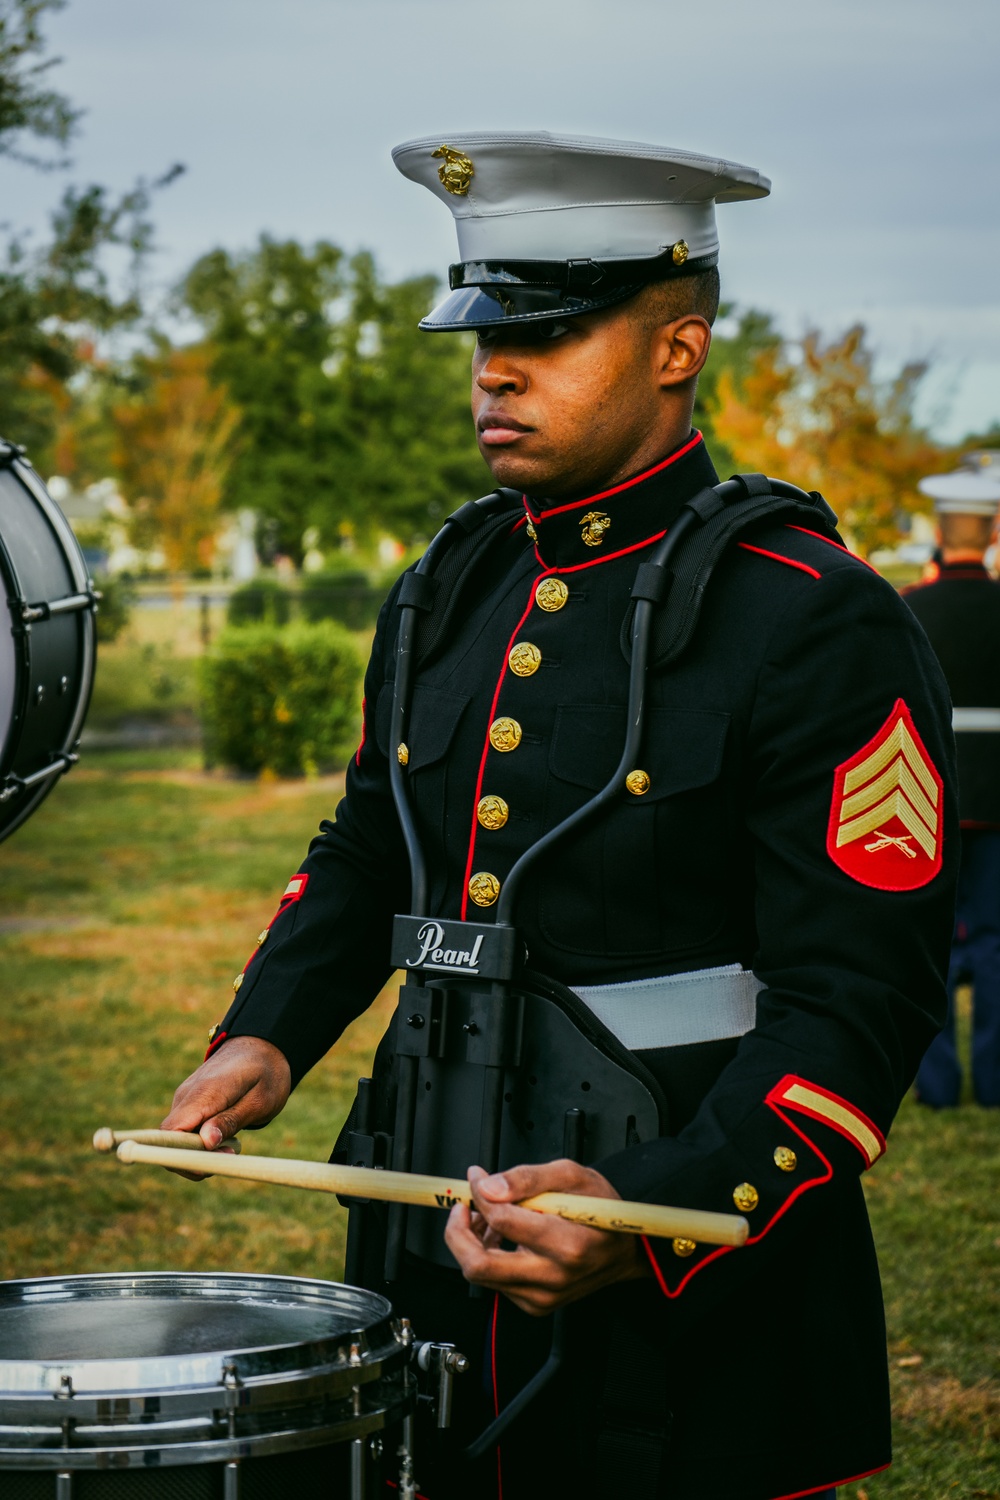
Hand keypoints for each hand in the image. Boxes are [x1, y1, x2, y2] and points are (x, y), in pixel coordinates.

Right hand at [160, 1036, 290, 1177]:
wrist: (262, 1045)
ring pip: (178, 1138)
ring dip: (201, 1150)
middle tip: (229, 1155)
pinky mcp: (189, 1102)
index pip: (171, 1132)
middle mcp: (187, 1095)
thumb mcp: (260, 1100)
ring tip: (233, 1144)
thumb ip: (231, 1119)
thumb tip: (205, 1142)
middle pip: (170, 1140)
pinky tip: (226, 1135)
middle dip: (194, 1158)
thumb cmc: (266, 1073)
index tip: (207, 1166)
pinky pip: (186, 1130)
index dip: (181, 1157)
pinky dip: (202, 1140)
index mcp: (204, 1092)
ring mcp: (185, 1098)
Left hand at [444, 1158, 648, 1315]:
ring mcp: (542, 1296)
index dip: (481, 1194)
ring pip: (481, 1275)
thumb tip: (488, 1186)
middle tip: (461, 1206)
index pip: (503, 1221)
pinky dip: (486, 1255)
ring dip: (471, 1242)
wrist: (624, 1249)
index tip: (477, 1178)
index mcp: (567, 1244)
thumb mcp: (572, 1176)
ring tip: (485, 1216)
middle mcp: (553, 1277)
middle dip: (457, 1232)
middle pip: (479, 1265)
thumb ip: (527, 1178)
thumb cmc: (601, 1210)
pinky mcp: (535, 1305)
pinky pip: (494, 1282)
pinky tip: (499, 1235)